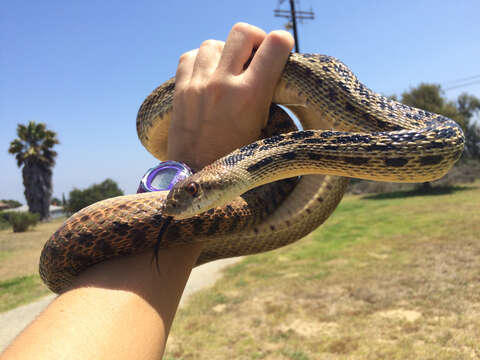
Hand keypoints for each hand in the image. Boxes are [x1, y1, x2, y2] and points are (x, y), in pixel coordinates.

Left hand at [168, 22, 293, 169]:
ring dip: (225, 52)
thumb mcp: (263, 128)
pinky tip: (207, 76)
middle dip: (254, 39)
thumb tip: (272, 65)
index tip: (280, 52)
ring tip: (228, 70)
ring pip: (213, 42)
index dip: (283, 43)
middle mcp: (223, 84)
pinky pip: (190, 55)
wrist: (196, 175)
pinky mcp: (180, 89)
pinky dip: (201, 61)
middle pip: (242, 32)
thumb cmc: (236, 157)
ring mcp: (198, 85)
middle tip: (255, 56)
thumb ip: (268, 93)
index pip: (276, 45)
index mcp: (251, 96)